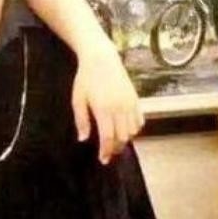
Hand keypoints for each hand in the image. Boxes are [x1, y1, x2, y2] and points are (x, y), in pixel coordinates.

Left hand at [72, 42, 142, 162]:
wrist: (101, 59)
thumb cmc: (86, 79)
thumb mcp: (78, 99)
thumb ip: (81, 120)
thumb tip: (83, 139)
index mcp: (103, 108)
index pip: (108, 137)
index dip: (106, 151)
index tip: (103, 159)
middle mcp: (119, 107)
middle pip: (122, 137)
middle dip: (115, 148)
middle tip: (107, 153)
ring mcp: (129, 103)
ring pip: (132, 131)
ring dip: (125, 139)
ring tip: (115, 142)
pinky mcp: (136, 99)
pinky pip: (140, 120)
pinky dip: (135, 129)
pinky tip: (126, 130)